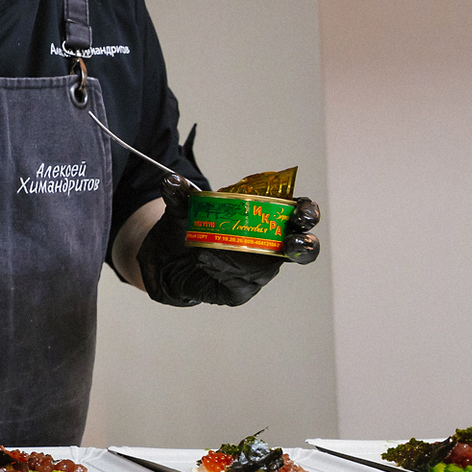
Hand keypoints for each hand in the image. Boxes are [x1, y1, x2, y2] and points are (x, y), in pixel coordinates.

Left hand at [135, 175, 320, 306]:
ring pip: (268, 269)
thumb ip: (179, 193)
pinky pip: (241, 285)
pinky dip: (223, 273)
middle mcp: (270, 246)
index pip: (299, 212)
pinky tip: (206, 264)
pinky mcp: (242, 290)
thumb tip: (172, 180)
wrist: (164, 259)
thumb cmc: (187, 228)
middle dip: (304, 244)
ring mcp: (259, 271)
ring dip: (246, 260)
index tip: (301, 211)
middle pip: (303, 247)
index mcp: (267, 217)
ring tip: (217, 252)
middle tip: (292, 241)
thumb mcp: (181, 208)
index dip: (306, 211)